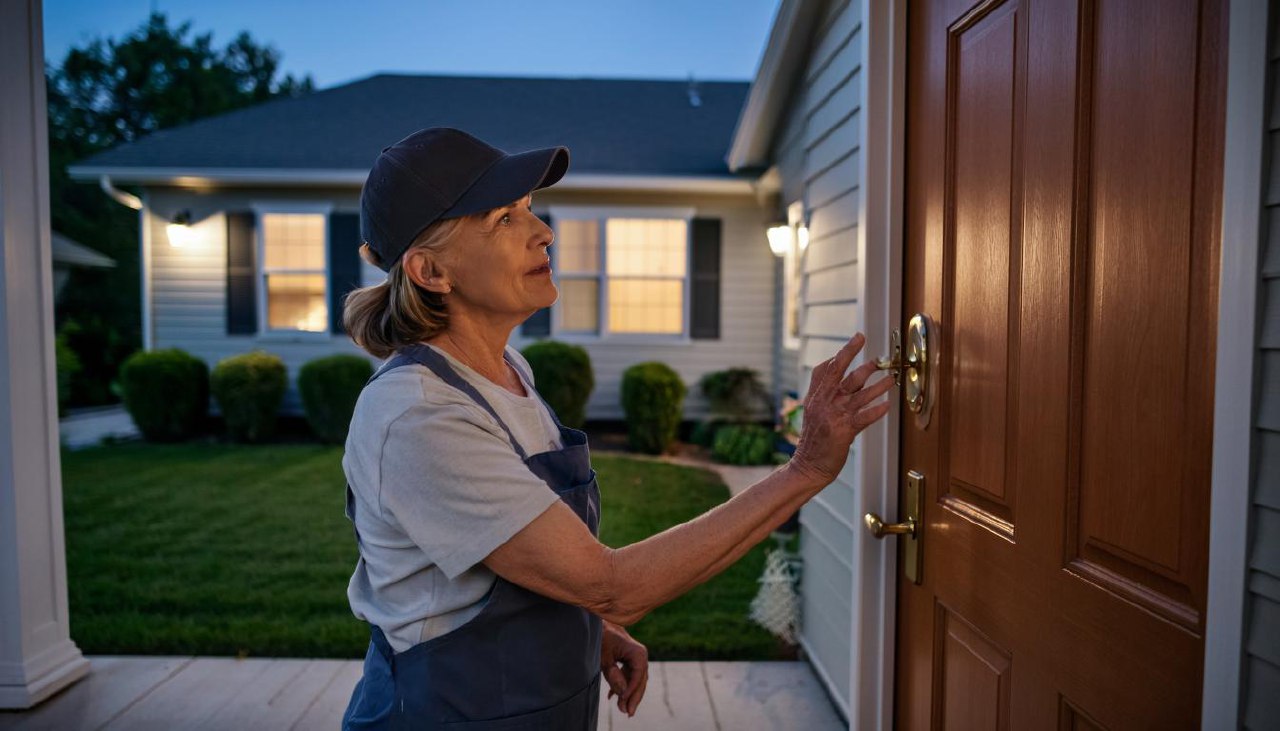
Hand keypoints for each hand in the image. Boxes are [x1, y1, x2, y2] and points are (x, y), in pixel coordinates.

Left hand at [600, 621, 647, 716]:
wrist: (600, 623)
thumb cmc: (602, 637)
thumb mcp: (604, 657)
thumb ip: (613, 675)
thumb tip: (622, 692)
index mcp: (638, 652)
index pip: (638, 676)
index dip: (631, 690)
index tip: (623, 701)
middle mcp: (640, 656)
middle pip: (640, 681)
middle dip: (634, 697)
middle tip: (628, 713)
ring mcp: (636, 658)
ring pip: (636, 681)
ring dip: (628, 694)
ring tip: (622, 709)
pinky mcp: (629, 660)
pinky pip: (629, 676)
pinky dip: (623, 686)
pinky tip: (613, 697)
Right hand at [790, 332, 894, 484]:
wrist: (808, 466)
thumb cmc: (814, 441)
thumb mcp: (812, 413)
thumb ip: (825, 396)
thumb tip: (844, 380)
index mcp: (815, 397)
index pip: (825, 369)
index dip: (841, 353)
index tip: (856, 340)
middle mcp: (823, 402)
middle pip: (840, 372)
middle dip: (857, 356)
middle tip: (875, 351)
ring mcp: (833, 416)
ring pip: (859, 394)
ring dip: (879, 385)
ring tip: (892, 378)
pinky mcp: (844, 431)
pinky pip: (864, 417)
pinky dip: (877, 410)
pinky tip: (887, 405)